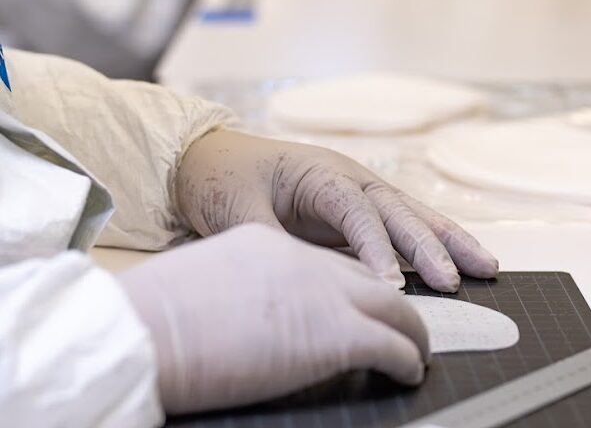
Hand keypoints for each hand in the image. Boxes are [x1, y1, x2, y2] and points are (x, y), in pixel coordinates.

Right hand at [120, 225, 429, 414]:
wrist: (146, 327)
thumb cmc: (155, 317)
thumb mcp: (205, 285)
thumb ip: (238, 292)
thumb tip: (246, 320)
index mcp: (270, 246)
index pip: (326, 263)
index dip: (351, 283)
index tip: (365, 301)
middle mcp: (305, 260)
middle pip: (368, 275)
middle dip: (394, 298)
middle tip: (408, 322)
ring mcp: (325, 293)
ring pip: (393, 305)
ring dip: (411, 329)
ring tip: (418, 349)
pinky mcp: (337, 333)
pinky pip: (390, 343)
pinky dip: (407, 357)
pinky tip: (410, 370)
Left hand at [175, 129, 498, 291]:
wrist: (210, 158)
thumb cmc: (222, 179)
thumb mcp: (235, 210)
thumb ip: (268, 241)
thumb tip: (299, 279)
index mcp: (319, 173)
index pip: (355, 211)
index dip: (375, 248)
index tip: (389, 286)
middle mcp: (348, 177)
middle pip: (397, 209)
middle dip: (428, 245)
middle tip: (455, 280)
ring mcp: (357, 190)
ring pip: (411, 214)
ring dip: (448, 239)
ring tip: (487, 265)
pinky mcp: (356, 209)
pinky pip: (401, 225)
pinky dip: (432, 241)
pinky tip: (458, 260)